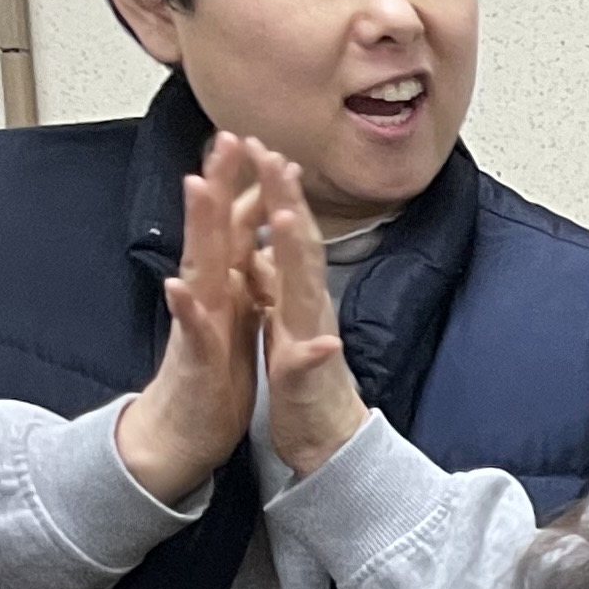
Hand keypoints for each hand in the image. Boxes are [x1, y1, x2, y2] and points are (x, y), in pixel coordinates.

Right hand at [113, 132, 266, 504]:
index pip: (242, 229)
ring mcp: (199, 325)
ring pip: (200, 268)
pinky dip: (187, 310)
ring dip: (199, 228)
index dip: (252, 188)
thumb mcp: (243, 320)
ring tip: (197, 186)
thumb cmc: (220, 373)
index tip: (261, 142)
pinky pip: (194, 332)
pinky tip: (179, 288)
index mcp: (230, 288)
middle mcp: (210, 297)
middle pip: (217, 232)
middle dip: (222, 185)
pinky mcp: (198, 361)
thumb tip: (253, 242)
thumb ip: (246, 277)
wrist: (192, 428)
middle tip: (225, 137)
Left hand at [246, 153, 370, 478]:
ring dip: (299, 257)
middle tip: (274, 156)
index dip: (274, 190)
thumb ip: (276, 285)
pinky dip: (314, 352)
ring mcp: (312, 344)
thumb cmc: (304, 385)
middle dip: (286, 202)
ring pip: (307, 293)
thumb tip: (265, 248)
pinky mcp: (308, 383)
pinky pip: (312, 365)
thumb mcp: (282, 322)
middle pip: (299, 247)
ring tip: (287, 218)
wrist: (328, 442)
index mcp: (295, 297)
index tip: (259, 145)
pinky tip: (318, 341)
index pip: (285, 233)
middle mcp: (309, 312)